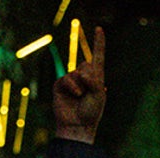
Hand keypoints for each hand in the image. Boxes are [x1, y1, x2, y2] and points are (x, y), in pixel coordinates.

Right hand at [53, 26, 105, 143]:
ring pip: (76, 71)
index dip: (99, 43)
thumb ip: (93, 80)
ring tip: (80, 96)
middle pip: (86, 63)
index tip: (99, 28)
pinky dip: (71, 86)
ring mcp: (71, 81)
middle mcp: (83, 78)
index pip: (97, 57)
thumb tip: (80, 72)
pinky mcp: (60, 86)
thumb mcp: (98, 95)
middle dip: (89, 76)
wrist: (77, 127)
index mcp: (96, 78)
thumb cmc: (91, 113)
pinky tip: (75, 94)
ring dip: (80, 84)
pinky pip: (66, 78)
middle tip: (88, 91)